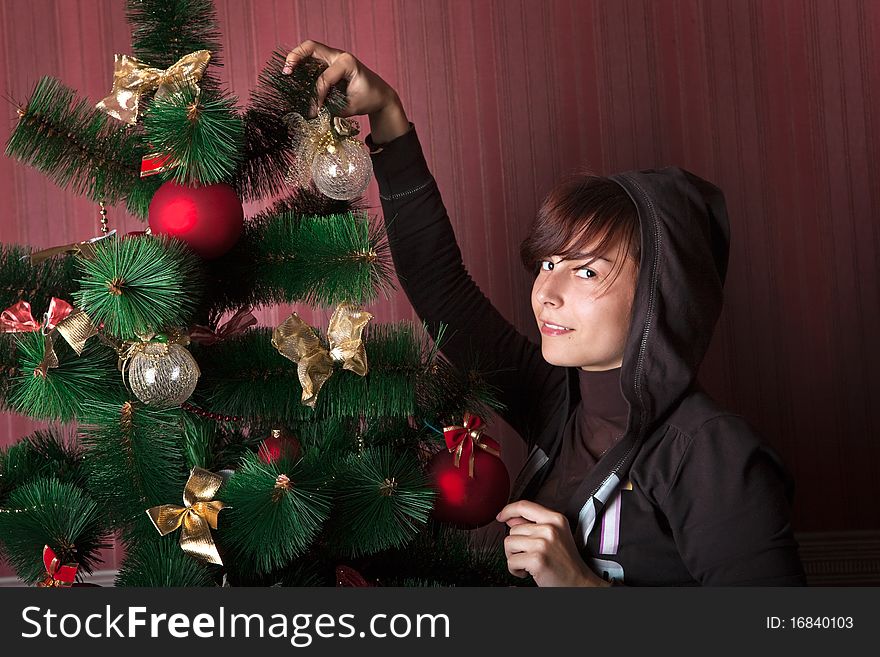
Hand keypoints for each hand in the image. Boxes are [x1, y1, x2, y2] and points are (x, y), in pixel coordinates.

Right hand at [283, 39, 409, 143]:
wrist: (380, 94)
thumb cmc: (368, 99)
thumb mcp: (351, 108)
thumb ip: (332, 110)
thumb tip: (312, 115)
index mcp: (348, 64)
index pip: (324, 78)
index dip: (317, 96)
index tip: (314, 111)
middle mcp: (340, 56)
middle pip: (312, 47)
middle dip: (296, 57)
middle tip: (286, 72)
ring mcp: (335, 57)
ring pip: (310, 50)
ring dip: (296, 58)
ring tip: (286, 72)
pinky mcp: (331, 62)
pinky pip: (313, 59)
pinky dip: (302, 64)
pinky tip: (295, 75)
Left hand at [497, 500, 609, 586]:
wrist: (579, 582)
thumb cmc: (566, 562)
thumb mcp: (555, 536)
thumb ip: (533, 524)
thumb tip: (511, 518)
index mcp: (556, 519)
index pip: (524, 506)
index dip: (508, 510)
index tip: (501, 516)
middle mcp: (550, 528)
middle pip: (513, 529)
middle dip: (516, 545)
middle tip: (529, 555)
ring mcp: (543, 543)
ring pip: (509, 544)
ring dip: (514, 557)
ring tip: (529, 562)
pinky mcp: (537, 559)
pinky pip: (511, 561)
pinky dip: (515, 570)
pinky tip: (528, 571)